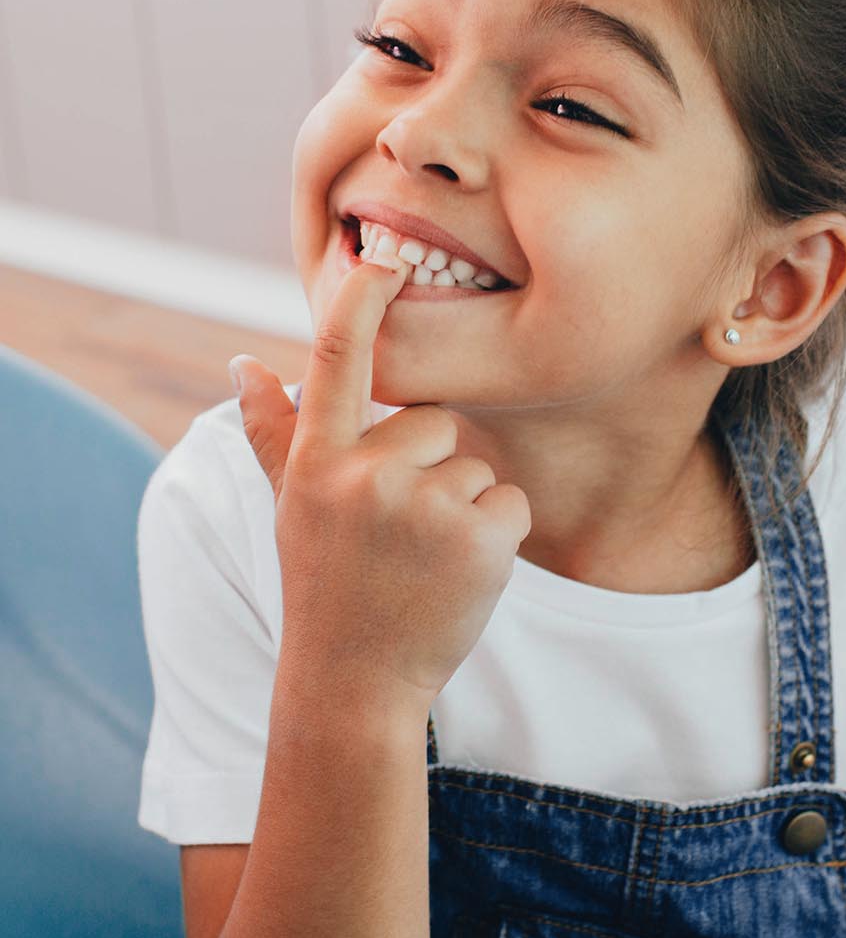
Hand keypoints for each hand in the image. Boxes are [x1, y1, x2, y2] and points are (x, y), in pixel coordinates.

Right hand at [229, 259, 531, 703]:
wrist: (354, 683)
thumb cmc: (325, 584)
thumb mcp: (291, 507)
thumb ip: (272, 433)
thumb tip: (243, 362)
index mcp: (317, 461)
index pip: (335, 359)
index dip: (361, 300)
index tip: (382, 254)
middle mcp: (364, 475)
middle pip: (435, 421)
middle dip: (430, 468)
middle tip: (399, 533)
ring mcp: (422, 507)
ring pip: (475, 466)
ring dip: (462, 508)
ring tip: (422, 561)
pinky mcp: (478, 538)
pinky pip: (510, 502)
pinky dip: (497, 536)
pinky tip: (458, 575)